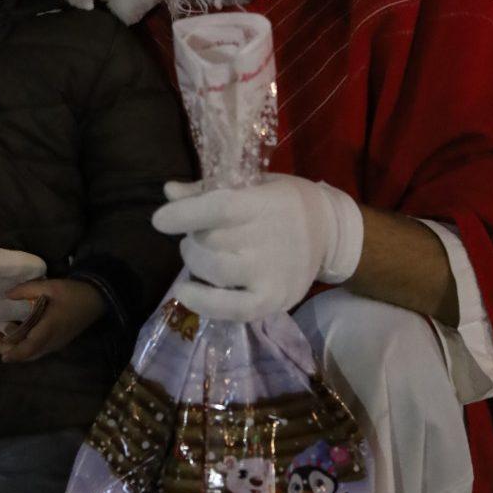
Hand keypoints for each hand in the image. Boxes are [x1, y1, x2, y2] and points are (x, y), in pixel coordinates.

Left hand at [0, 278, 106, 363]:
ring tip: (9, 326)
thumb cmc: (73, 292)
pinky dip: (26, 344)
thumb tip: (7, 294)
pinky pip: (38, 349)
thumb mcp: (50, 286)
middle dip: (8, 348)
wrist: (97, 299)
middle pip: (26, 355)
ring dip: (17, 345)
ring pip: (32, 354)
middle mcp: (52, 342)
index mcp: (49, 329)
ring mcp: (56, 344)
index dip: (10, 350)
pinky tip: (22, 327)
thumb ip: (27, 289)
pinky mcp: (59, 342)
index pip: (27, 349)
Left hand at [151, 175, 363, 322]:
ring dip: (194, 263)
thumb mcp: (255, 183)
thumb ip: (210, 189)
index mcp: (264, 203)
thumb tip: (169, 192)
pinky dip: (203, 303)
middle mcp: (268, 239)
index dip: (184, 214)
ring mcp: (272, 274)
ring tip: (198, 255)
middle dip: (192, 237)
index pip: (219, 208)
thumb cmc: (286, 203)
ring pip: (215, 272)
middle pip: (210, 241)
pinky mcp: (274, 300)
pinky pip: (232, 309)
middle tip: (197, 235)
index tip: (160, 220)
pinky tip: (185, 292)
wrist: (332, 234)